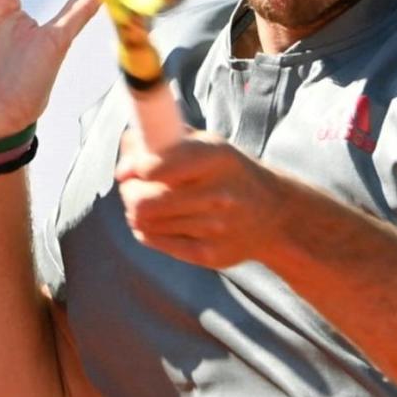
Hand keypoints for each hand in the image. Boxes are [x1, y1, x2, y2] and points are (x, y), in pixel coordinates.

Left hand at [115, 129, 285, 267]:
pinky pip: (153, 240)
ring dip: (135, 210)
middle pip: (142, 201)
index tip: (135, 168)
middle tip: (133, 186)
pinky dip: (146, 230)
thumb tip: (123, 168)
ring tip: (149, 201)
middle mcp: (218, 194)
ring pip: (144, 222)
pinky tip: (161, 220)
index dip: (136, 168)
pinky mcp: (208, 255)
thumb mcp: (205, 143)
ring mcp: (215, 228)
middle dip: (129, 191)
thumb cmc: (226, 172)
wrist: (273, 214)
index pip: (156, 167)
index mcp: (216, 158)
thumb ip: (160, 140)